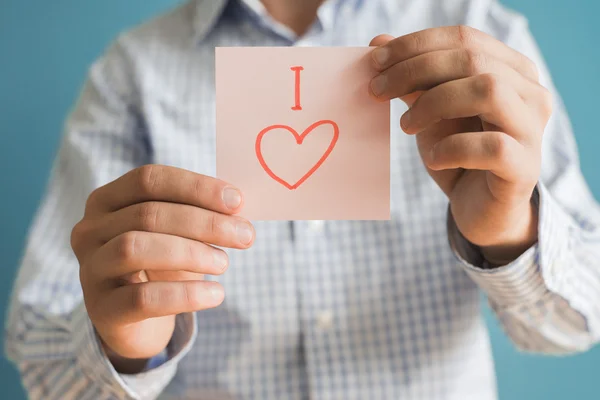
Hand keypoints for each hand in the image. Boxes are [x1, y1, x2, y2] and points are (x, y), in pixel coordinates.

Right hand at [71, 165, 253, 371]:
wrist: (136, 320)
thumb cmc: (162, 265)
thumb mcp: (178, 233)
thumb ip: (202, 213)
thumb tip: (239, 204)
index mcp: (107, 200)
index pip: (149, 179)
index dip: (195, 187)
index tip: (237, 201)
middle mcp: (90, 230)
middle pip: (147, 214)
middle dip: (204, 222)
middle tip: (245, 235)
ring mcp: (91, 269)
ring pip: (136, 249)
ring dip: (190, 253)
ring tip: (224, 263)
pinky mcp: (101, 310)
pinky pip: (143, 298)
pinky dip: (186, 295)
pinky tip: (216, 295)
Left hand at [369, 26, 551, 263]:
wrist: (480, 209)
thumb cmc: (458, 154)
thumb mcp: (431, 111)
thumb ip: (411, 79)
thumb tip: (377, 44)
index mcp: (511, 69)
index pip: (464, 38)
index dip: (415, 45)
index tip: (374, 60)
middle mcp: (530, 93)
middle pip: (472, 59)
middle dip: (414, 70)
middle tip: (376, 90)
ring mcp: (532, 130)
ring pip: (488, 90)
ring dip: (434, 103)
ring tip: (405, 126)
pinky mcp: (524, 168)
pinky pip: (492, 147)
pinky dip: (453, 148)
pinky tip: (433, 157)